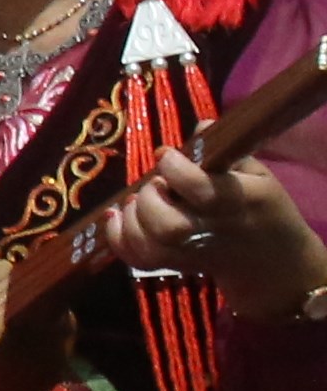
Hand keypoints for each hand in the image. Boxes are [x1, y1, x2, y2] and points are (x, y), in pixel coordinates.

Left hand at [105, 140, 326, 317]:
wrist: (273, 260)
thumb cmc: (262, 207)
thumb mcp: (257, 174)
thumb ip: (224, 151)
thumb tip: (200, 125)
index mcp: (239, 201)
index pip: (201, 189)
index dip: (174, 169)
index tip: (165, 155)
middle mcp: (213, 230)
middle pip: (169, 226)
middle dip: (149, 198)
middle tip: (154, 185)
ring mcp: (192, 252)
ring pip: (150, 245)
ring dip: (131, 218)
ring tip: (136, 201)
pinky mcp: (176, 265)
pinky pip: (139, 259)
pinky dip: (118, 238)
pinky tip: (116, 216)